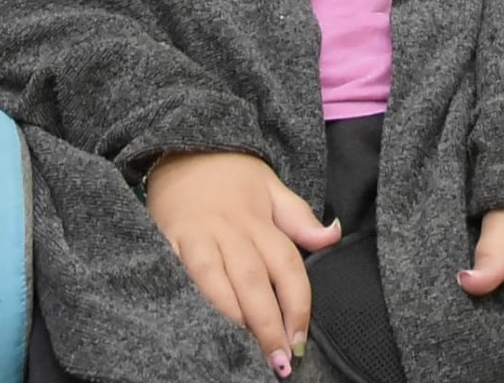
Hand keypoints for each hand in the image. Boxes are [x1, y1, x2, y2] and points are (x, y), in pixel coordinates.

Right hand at [146, 149, 337, 374]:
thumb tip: (333, 236)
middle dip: (269, 325)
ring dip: (235, 319)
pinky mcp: (169, 241)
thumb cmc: (229, 173)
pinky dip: (196, 300)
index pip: (287, 266)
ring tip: (247, 351)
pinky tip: (205, 325)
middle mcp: (232, 230)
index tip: (301, 340)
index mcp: (261, 220)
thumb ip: (299, 217)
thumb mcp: (271, 186)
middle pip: (255, 283)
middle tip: (280, 361)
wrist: (179, 143)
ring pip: (219, 282)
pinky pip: (184, 275)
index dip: (298, 305)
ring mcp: (200, 237)